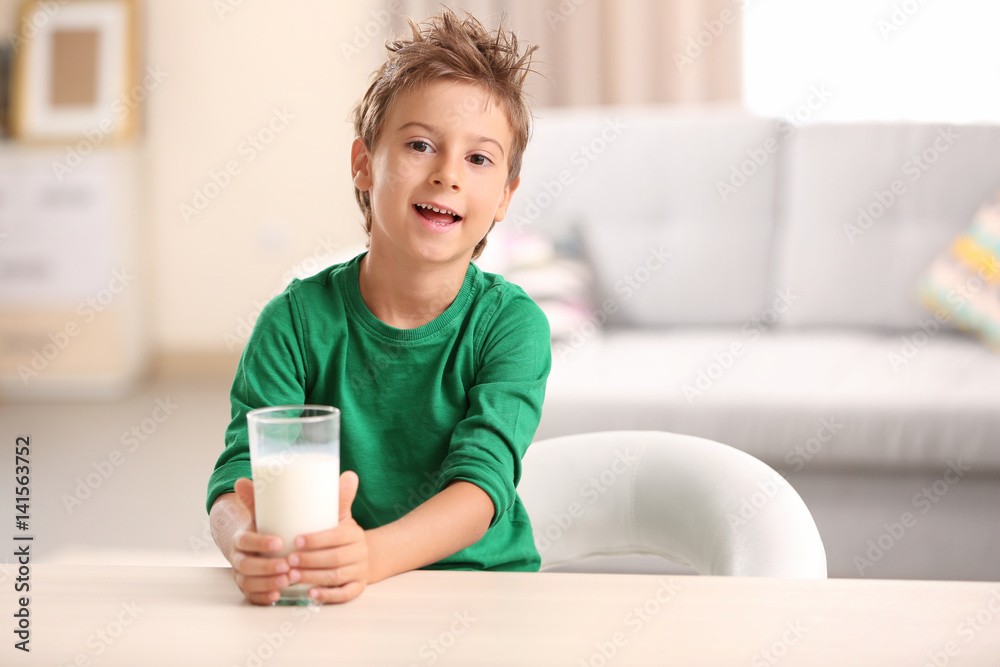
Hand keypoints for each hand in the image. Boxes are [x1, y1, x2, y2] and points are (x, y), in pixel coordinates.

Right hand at [229, 477, 290, 604]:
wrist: (255, 543)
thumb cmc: (270, 524)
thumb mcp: (272, 510)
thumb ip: (285, 495)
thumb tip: (327, 473)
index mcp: (242, 535)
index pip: (244, 539)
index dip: (259, 542)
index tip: (279, 542)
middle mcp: (238, 555)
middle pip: (245, 564)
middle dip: (266, 567)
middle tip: (288, 565)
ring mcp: (242, 573)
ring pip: (248, 581)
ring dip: (267, 583)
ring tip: (287, 581)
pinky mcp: (249, 587)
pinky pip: (251, 596)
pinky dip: (262, 597)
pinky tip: (277, 597)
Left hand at [286, 470, 368, 603]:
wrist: (367, 557)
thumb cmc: (340, 534)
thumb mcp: (338, 515)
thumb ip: (332, 496)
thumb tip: (338, 471)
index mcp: (353, 532)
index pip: (338, 535)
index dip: (318, 539)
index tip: (296, 539)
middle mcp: (359, 552)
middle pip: (336, 558)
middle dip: (310, 560)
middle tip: (287, 560)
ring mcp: (359, 572)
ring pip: (337, 577)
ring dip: (313, 577)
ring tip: (292, 576)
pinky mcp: (357, 589)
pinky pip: (345, 594)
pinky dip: (328, 595)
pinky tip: (311, 594)